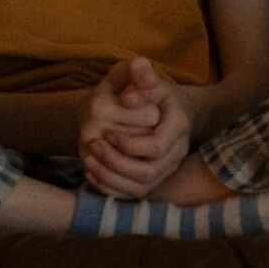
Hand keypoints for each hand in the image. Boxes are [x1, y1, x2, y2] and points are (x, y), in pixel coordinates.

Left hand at [80, 57, 188, 197]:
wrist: (159, 105)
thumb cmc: (144, 89)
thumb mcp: (137, 73)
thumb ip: (136, 73)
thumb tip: (131, 96)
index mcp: (179, 122)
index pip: (158, 146)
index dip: (130, 145)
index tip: (109, 133)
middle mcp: (178, 149)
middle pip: (149, 172)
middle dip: (115, 162)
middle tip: (93, 144)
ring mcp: (167, 167)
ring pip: (141, 187)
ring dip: (110, 176)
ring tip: (89, 159)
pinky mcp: (154, 179)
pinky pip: (132, 194)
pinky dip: (109, 187)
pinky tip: (92, 172)